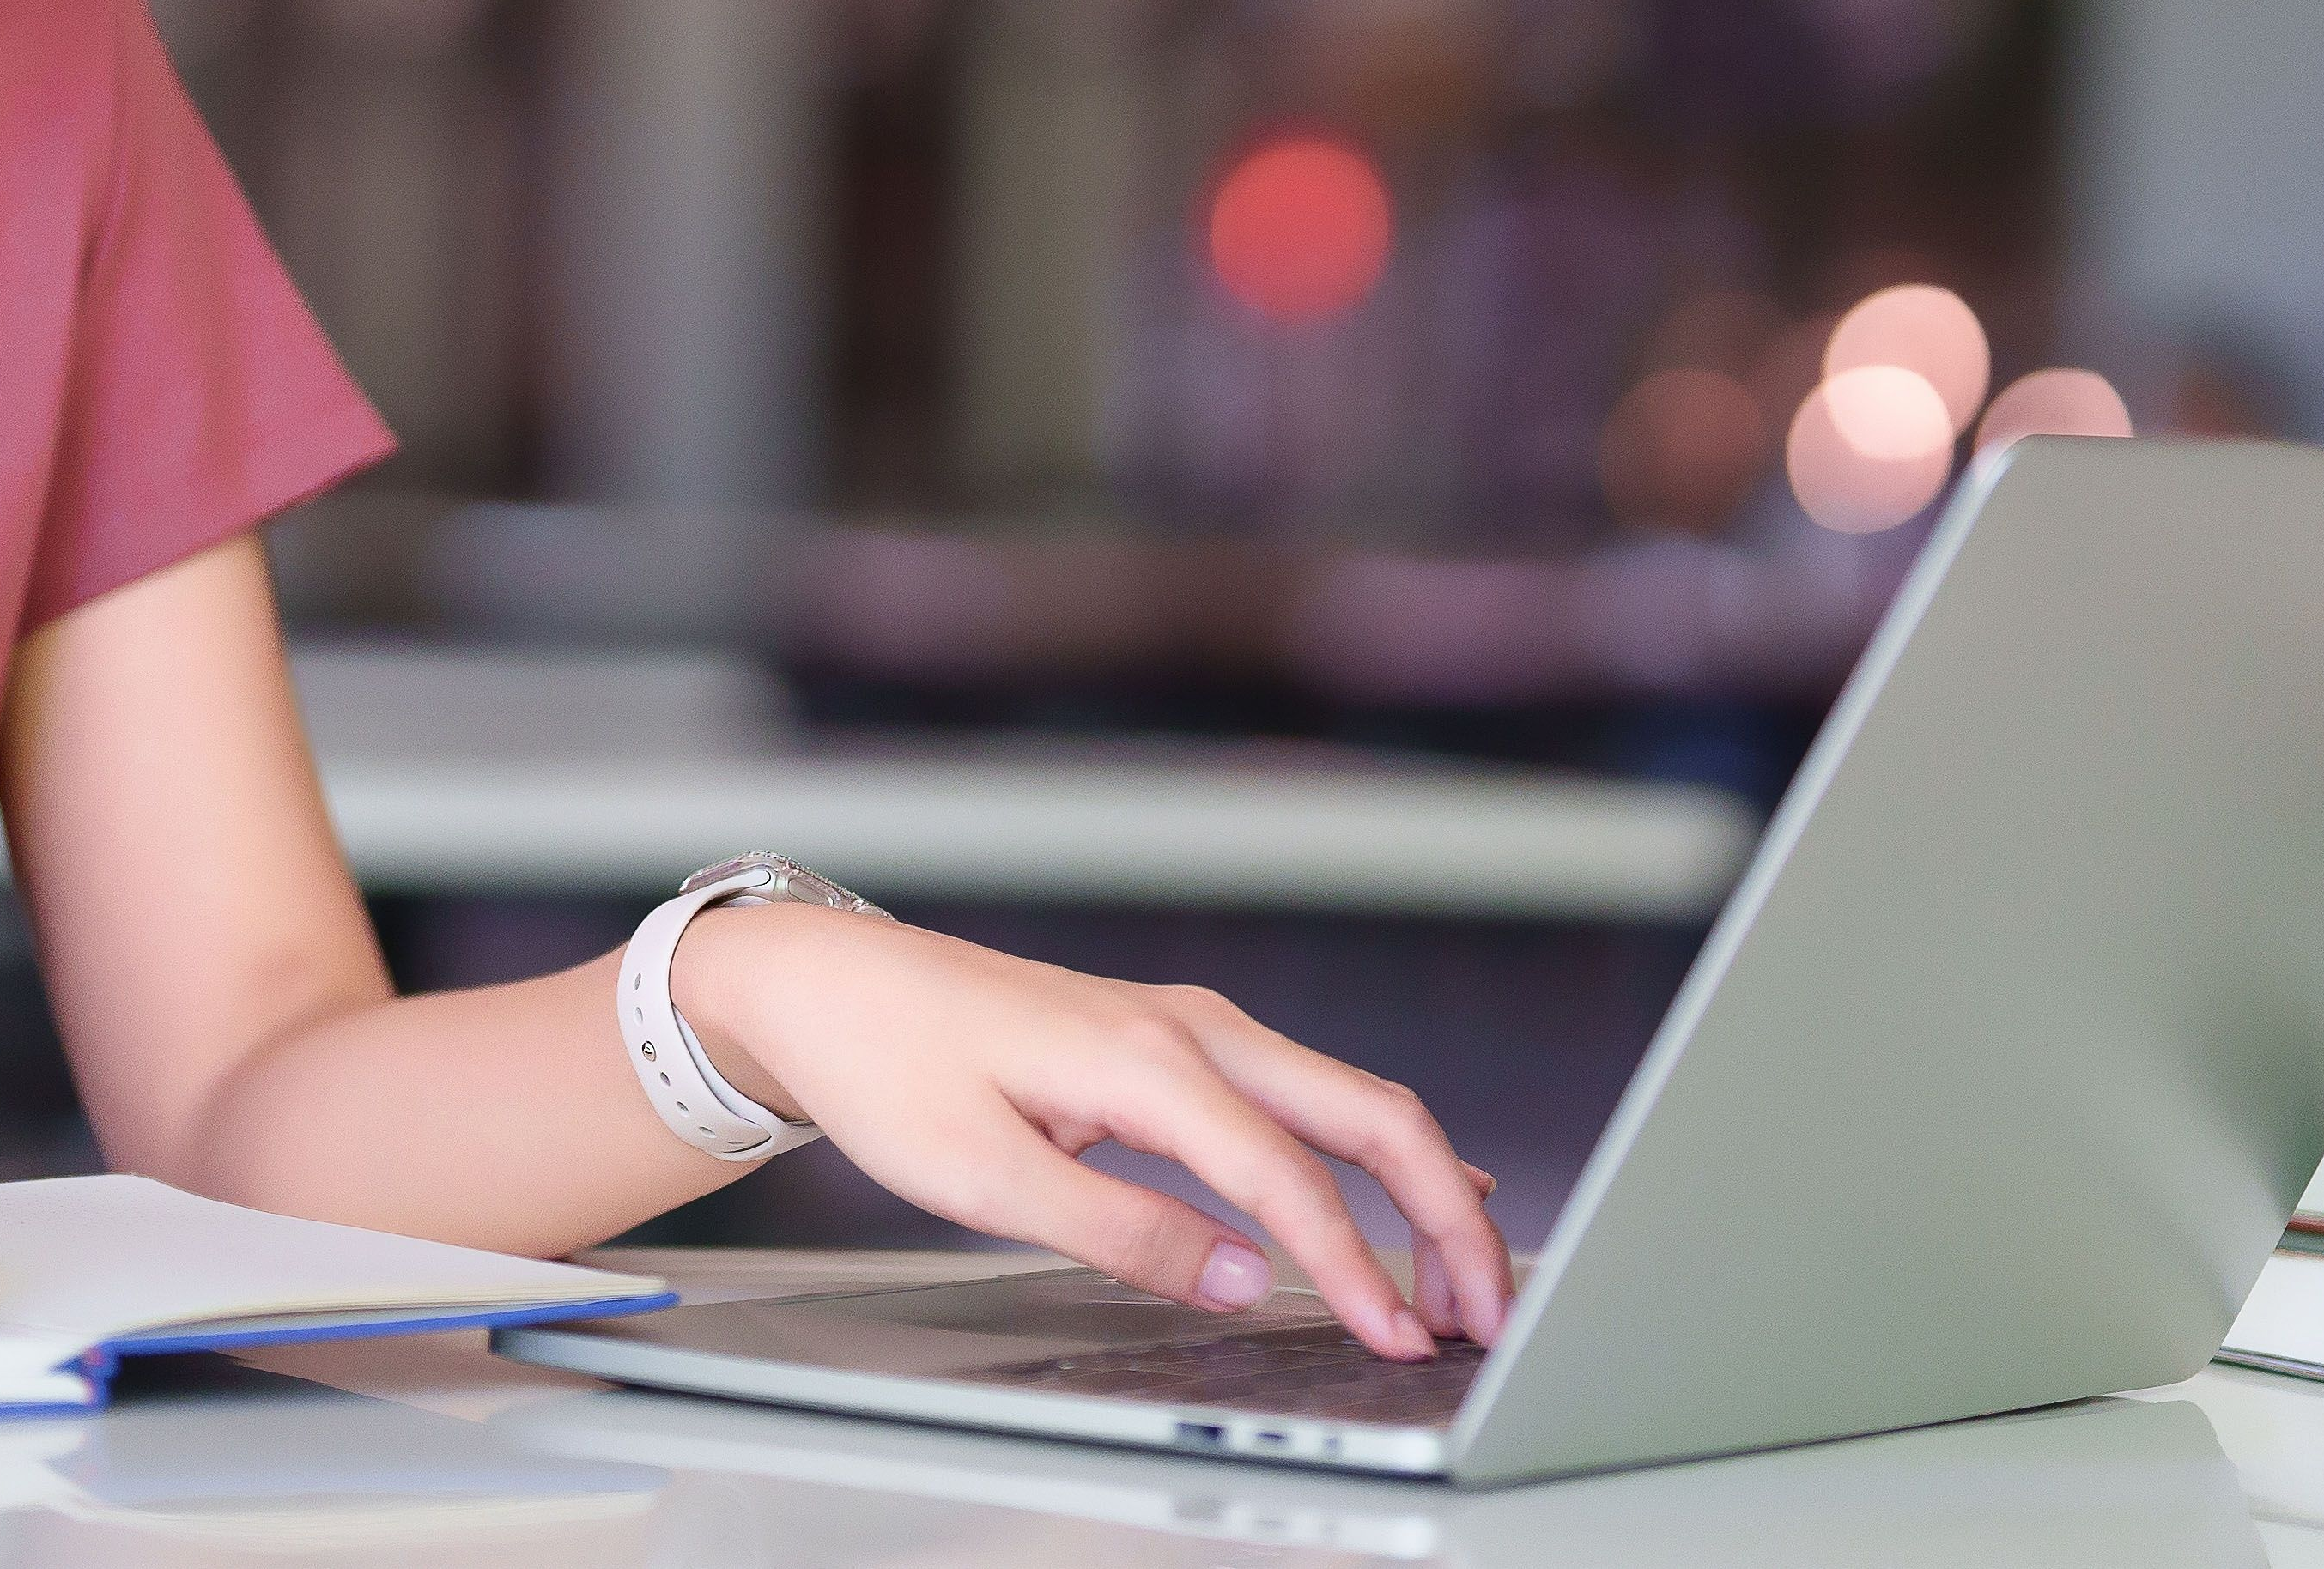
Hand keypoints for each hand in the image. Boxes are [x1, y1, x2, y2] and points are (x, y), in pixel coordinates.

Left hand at [666, 913, 1509, 1359]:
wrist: (833, 983)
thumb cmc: (890, 1068)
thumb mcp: (979, 1176)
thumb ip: (1120, 1230)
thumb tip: (1246, 1277)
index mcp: (1148, 1061)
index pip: (1288, 1176)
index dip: (1356, 1266)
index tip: (1396, 1340)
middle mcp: (1193, 1028)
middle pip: (1369, 1113)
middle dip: (1446, 1214)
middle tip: (1489, 1309)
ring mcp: (1194, 1027)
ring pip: (1350, 1100)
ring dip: (1421, 1186)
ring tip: (1462, 1281)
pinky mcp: (1180, 1044)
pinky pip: (1310, 1096)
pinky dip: (1375, 1155)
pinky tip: (1410, 1198)